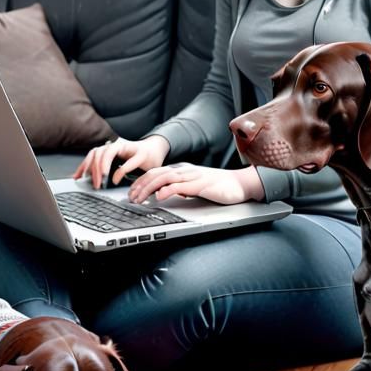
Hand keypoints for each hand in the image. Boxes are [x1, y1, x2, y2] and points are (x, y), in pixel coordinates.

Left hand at [73, 135, 169, 187]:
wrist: (156, 150)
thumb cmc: (136, 159)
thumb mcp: (118, 164)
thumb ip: (105, 169)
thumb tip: (87, 178)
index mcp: (110, 148)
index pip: (93, 153)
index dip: (84, 165)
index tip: (78, 178)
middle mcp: (117, 145)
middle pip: (99, 152)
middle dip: (94, 168)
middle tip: (94, 184)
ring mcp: (129, 147)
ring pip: (109, 152)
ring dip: (103, 166)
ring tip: (102, 179)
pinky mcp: (142, 153)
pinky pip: (129, 161)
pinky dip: (120, 171)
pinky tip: (116, 179)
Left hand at [128, 163, 264, 205]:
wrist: (240, 184)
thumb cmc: (220, 187)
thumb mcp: (195, 187)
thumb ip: (181, 188)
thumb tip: (165, 194)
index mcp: (183, 171)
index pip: (156, 172)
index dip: (141, 181)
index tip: (132, 192)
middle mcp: (185, 171)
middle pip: (156, 174)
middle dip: (140, 185)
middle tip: (130, 197)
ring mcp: (192, 177)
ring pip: (164, 178)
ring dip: (148, 189)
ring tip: (139, 198)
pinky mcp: (200, 185)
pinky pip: (180, 186)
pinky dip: (167, 190)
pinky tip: (159, 197)